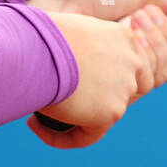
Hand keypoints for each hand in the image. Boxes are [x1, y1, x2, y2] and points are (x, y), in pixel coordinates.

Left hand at [29, 0, 166, 95]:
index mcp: (155, 37)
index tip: (153, 11)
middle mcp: (143, 58)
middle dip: (160, 37)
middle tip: (136, 13)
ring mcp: (125, 73)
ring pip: (157, 80)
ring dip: (146, 45)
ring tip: (124, 22)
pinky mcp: (107, 86)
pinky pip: (136, 88)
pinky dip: (131, 58)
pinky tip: (113, 37)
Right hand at [29, 11, 146, 148]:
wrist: (37, 47)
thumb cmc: (40, 32)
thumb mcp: (68, 29)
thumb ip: (79, 45)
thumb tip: (65, 60)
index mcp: (123, 37)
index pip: (127, 62)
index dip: (106, 76)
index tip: (74, 81)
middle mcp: (132, 61)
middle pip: (122, 89)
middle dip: (96, 99)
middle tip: (66, 102)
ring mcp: (124, 88)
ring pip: (103, 113)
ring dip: (77, 118)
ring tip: (42, 116)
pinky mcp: (110, 112)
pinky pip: (86, 135)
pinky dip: (61, 136)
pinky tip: (35, 126)